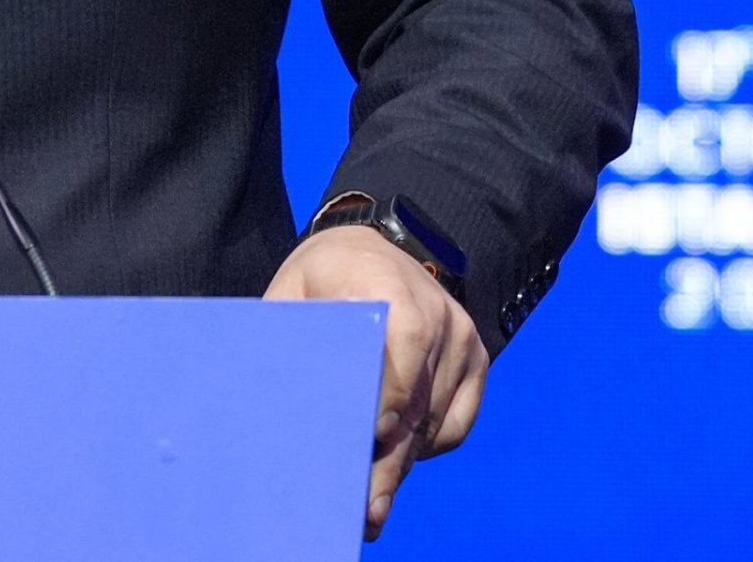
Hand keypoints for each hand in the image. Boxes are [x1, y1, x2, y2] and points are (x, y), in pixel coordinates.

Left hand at [266, 224, 487, 540]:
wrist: (372, 245)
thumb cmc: (321, 278)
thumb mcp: (294, 292)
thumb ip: (293, 339)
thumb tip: (276, 400)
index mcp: (385, 282)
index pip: (403, 340)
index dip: (392, 393)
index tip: (373, 437)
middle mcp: (436, 309)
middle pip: (420, 395)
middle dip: (392, 456)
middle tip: (368, 507)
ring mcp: (461, 334)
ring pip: (437, 417)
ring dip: (405, 461)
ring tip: (375, 501)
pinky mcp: (476, 357)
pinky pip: (456, 421)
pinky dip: (428, 445)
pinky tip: (399, 463)